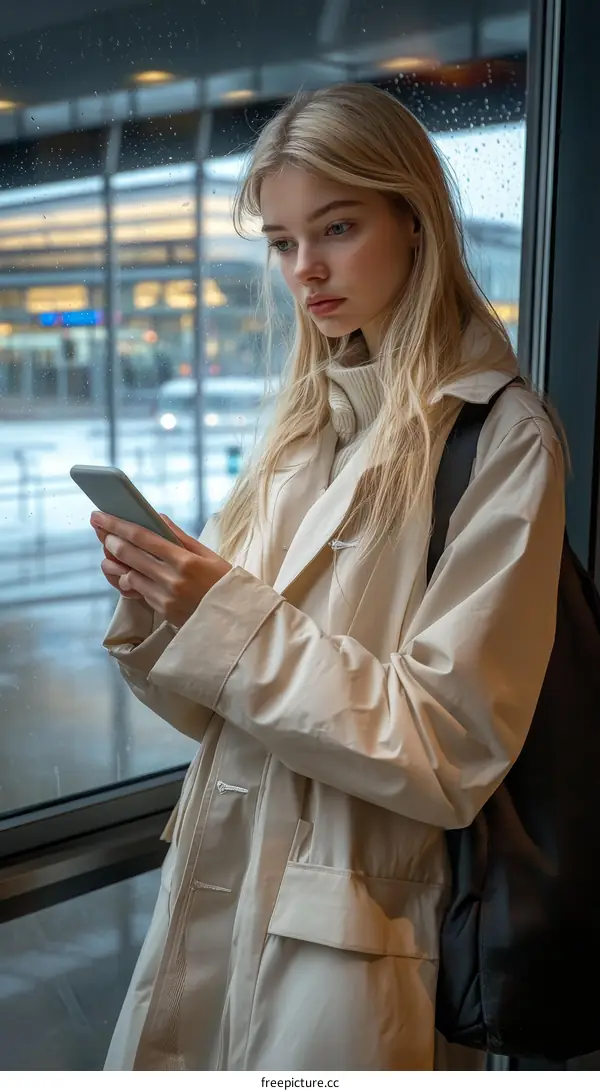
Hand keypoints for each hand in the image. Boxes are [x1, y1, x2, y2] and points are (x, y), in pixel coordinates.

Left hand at [90, 511, 231, 626]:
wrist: (236, 620)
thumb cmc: (224, 583)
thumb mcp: (209, 555)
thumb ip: (180, 537)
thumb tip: (158, 518)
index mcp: (185, 560)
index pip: (143, 537)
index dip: (118, 525)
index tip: (101, 515)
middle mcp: (172, 579)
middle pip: (129, 554)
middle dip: (110, 539)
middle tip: (98, 528)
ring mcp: (165, 598)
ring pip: (128, 575)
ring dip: (114, 563)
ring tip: (107, 554)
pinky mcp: (162, 611)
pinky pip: (138, 592)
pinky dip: (128, 580)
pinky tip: (123, 572)